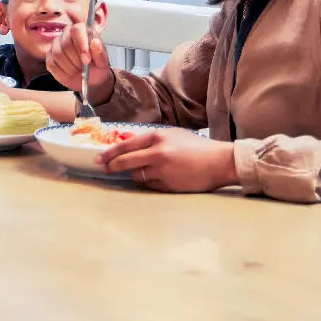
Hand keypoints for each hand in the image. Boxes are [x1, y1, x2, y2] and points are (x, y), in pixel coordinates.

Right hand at [45, 22, 113, 101]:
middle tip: (84, 68)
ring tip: (78, 70)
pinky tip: (70, 72)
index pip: (77, 30)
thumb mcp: (103, 62)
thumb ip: (100, 52)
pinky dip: (63, 72)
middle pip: (66, 44)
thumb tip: (95, 42)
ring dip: (70, 67)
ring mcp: (56, 45)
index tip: (87, 60)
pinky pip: (52, 64)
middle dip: (76, 60)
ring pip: (58, 54)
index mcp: (83, 30)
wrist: (89, 80)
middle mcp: (67, 34)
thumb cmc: (96, 67)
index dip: (81, 46)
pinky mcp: (49, 56)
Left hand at [99, 129, 237, 191]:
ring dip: (134, 174)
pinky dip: (150, 182)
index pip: (125, 146)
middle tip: (105, 169)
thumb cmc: (196, 147)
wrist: (220, 162)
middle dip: (112, 166)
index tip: (100, 158)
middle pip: (125, 162)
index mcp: (157, 137)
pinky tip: (159, 178)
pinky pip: (150, 185)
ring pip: (136, 175)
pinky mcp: (169, 185)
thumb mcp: (172, 135)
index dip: (110, 153)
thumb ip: (149, 139)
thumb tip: (126, 139)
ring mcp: (162, 170)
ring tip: (143, 171)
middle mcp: (157, 153)